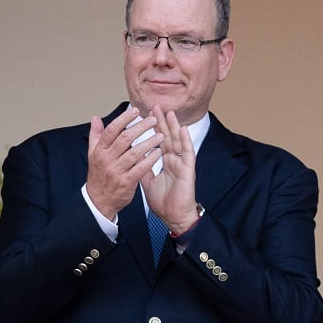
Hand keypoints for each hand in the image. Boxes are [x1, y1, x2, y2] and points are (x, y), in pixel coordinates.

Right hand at [85, 106, 161, 219]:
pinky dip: (150, 159)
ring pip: (134, 152)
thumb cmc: (99, 175)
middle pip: (125, 138)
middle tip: (154, 119)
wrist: (99, 201)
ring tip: (161, 135)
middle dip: (140, 127)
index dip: (124, 119)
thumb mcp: (93, 155)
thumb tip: (95, 117)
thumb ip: (96, 136)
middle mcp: (107, 159)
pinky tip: (159, 152)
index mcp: (99, 151)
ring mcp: (116, 171)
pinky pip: (140, 168)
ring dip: (149, 142)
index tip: (136, 110)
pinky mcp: (126, 182)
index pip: (112, 130)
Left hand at [141, 107, 199, 233]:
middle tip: (156, 106)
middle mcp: (175, 161)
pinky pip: (187, 153)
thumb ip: (143, 168)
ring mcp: (182, 164)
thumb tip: (135, 157)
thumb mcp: (148, 182)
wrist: (174, 217)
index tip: (147, 115)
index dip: (154, 128)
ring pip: (178, 141)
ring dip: (174, 126)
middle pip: (168, 137)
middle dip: (162, 121)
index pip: (159, 141)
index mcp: (166, 163)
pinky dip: (185, 140)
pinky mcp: (188, 170)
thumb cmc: (164, 203)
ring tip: (169, 112)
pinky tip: (183, 129)